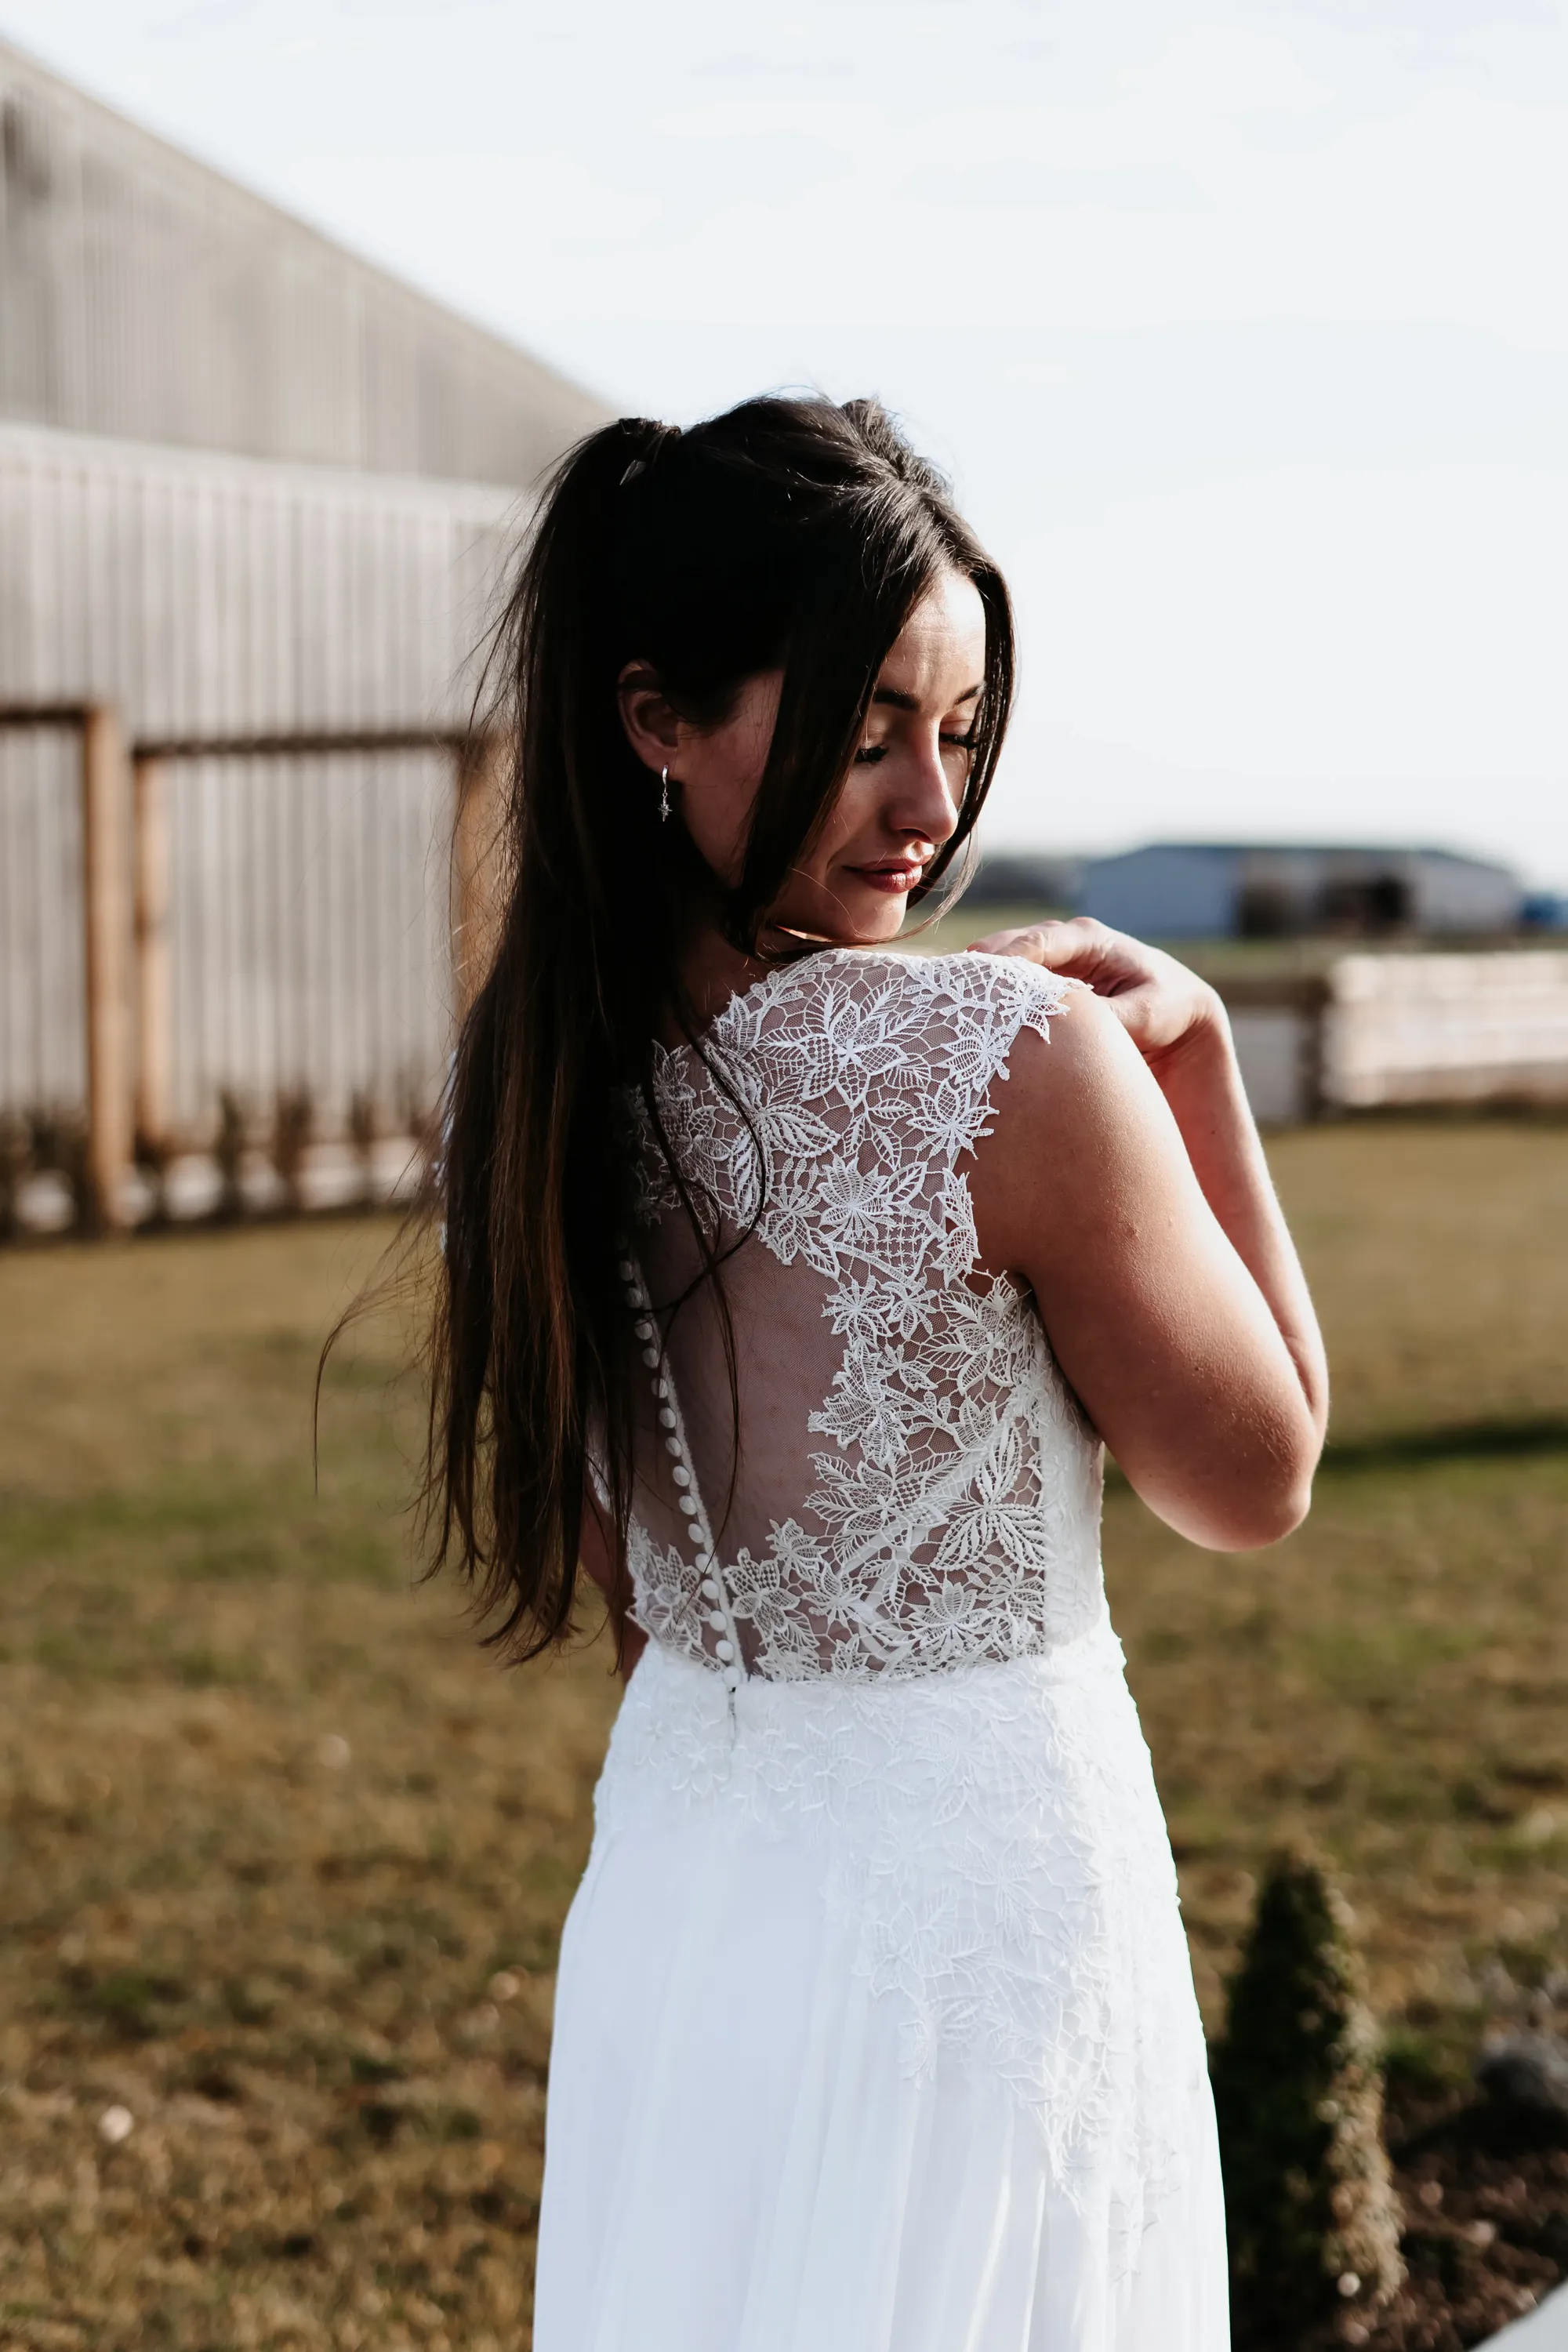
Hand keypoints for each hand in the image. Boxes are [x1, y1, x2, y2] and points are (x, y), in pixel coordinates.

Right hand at [965, 916, 1224, 1070]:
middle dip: (980, 968)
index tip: (979, 973)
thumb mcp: (1149, 1014)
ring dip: (980, 986)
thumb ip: (1112, 1018)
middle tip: (948, 991)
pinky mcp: (1042, 986)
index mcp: (1089, 937)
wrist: (1178, 1015)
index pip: (1039, 940)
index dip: (1007, 956)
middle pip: (1010, 947)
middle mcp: (1063, 943)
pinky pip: (1009, 988)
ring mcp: (1050, 963)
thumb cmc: (1168, 1007)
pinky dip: (989, 1000)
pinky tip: (965, 1019)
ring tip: (948, 1006)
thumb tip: (1069, 1027)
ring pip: (1003, 967)